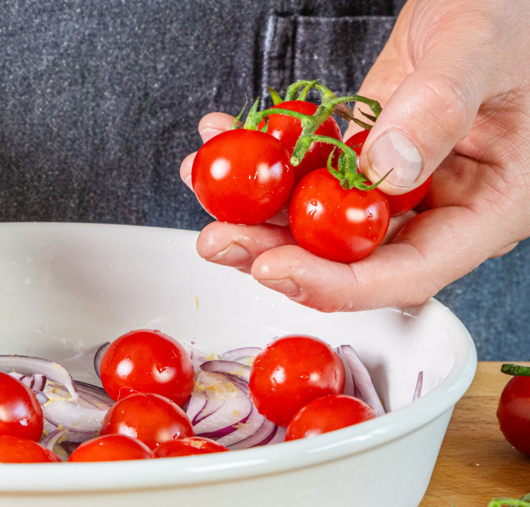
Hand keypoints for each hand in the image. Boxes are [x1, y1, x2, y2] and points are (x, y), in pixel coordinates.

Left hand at [181, 0, 529, 311]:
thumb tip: (385, 168)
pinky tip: (226, 139)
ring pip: (321, 217)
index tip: (274, 268)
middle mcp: (442, 206)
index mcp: (490, 207)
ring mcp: (400, 182)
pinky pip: (312, 170)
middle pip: (351, 255)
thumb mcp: (483, 48)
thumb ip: (440, 106)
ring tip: (204, 182)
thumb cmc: (514, 11)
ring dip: (257, 208)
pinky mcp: (368, 154)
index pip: (408, 271)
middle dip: (275, 251)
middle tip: (218, 238)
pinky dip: (268, 159)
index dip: (336, 283)